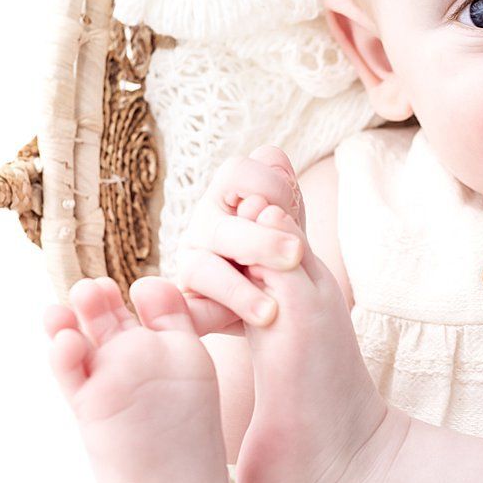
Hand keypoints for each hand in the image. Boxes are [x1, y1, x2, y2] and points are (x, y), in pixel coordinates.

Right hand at [174, 145, 308, 335]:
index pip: (238, 173)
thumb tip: (275, 159)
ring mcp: (194, 263)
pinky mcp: (189, 303)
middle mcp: (207, 224)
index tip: (292, 211)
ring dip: (238, 290)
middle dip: (260, 241)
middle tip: (293, 256)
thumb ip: (287, 203)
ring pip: (203, 268)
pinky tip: (217, 323)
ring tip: (270, 311)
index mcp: (231, 197)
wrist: (291, 319)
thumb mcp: (293, 231)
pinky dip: (198, 317)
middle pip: (223, 225)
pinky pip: (189, 311)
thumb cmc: (287, 264)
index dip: (269, 187)